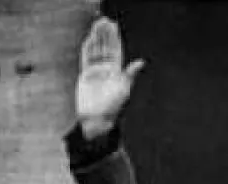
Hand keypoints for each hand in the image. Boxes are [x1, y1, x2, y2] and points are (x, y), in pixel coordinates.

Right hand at [75, 17, 144, 138]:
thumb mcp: (125, 89)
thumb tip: (141, 62)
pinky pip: (86, 58)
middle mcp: (108, 69)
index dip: (114, 38)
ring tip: (96, 25)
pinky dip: (87, 49)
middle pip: (105, 47)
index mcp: (118, 71)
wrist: (98, 119)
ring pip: (96, 51)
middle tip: (104, 20)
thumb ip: (131, 74)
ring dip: (96, 38)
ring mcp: (96, 72)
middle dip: (104, 34)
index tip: (113, 25)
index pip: (116, 50)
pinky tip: (88, 39)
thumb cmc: (114, 107)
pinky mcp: (86, 75)